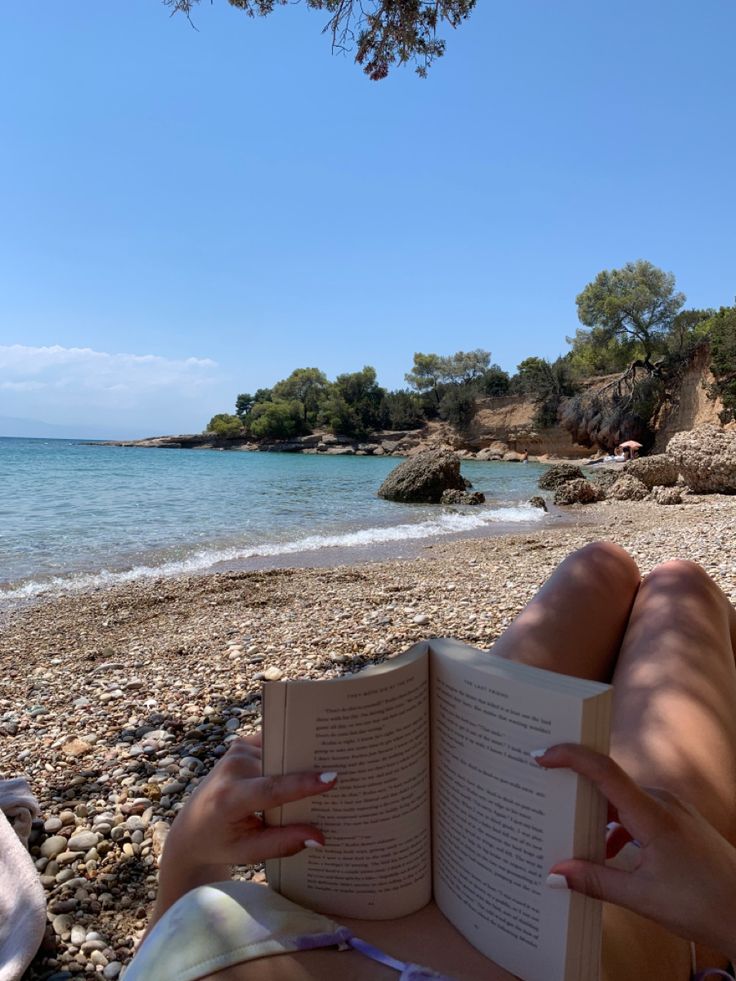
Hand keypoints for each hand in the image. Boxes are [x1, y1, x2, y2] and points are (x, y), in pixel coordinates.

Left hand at [149, 732, 335, 926]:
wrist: (190, 826)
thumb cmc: (220, 843)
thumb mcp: (248, 852)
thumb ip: (283, 843)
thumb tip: (321, 837)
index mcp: (229, 798)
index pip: (271, 788)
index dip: (303, 784)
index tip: (332, 778)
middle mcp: (232, 768)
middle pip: (282, 766)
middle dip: (311, 768)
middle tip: (346, 770)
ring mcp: (236, 752)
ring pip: (281, 753)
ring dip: (303, 760)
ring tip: (332, 766)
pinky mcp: (241, 745)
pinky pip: (275, 746)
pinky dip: (291, 755)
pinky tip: (310, 761)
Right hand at [537, 744, 735, 963]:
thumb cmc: (703, 905)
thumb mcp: (642, 898)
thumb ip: (595, 881)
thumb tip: (554, 874)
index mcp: (653, 814)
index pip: (604, 771)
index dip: (571, 757)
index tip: (542, 755)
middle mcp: (664, 802)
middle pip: (609, 783)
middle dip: (576, 791)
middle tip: (546, 796)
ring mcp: (674, 811)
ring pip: (624, 801)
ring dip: (599, 816)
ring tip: (574, 835)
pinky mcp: (680, 822)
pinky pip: (640, 812)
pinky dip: (619, 827)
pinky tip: (610, 854)